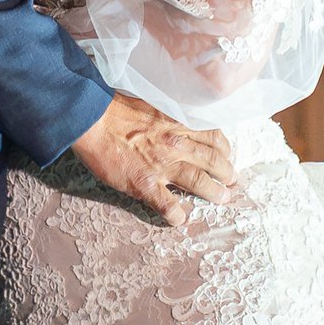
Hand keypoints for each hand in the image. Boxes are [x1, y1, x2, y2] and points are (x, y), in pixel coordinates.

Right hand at [70, 94, 239, 224]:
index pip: (212, 136)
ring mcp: (162, 166)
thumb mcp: (152, 105)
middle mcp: (176, 143)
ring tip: (223, 198)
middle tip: (232, 181)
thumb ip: (170, 115)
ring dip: (214, 192)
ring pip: (199, 181)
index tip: (227, 156)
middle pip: (212, 160)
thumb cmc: (116, 110)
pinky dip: (177, 215)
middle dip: (227, 172)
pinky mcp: (146, 185)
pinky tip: (180, 219)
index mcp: (177, 123)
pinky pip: (168, 206)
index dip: (224, 149)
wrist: (91, 120)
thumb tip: (180, 121)